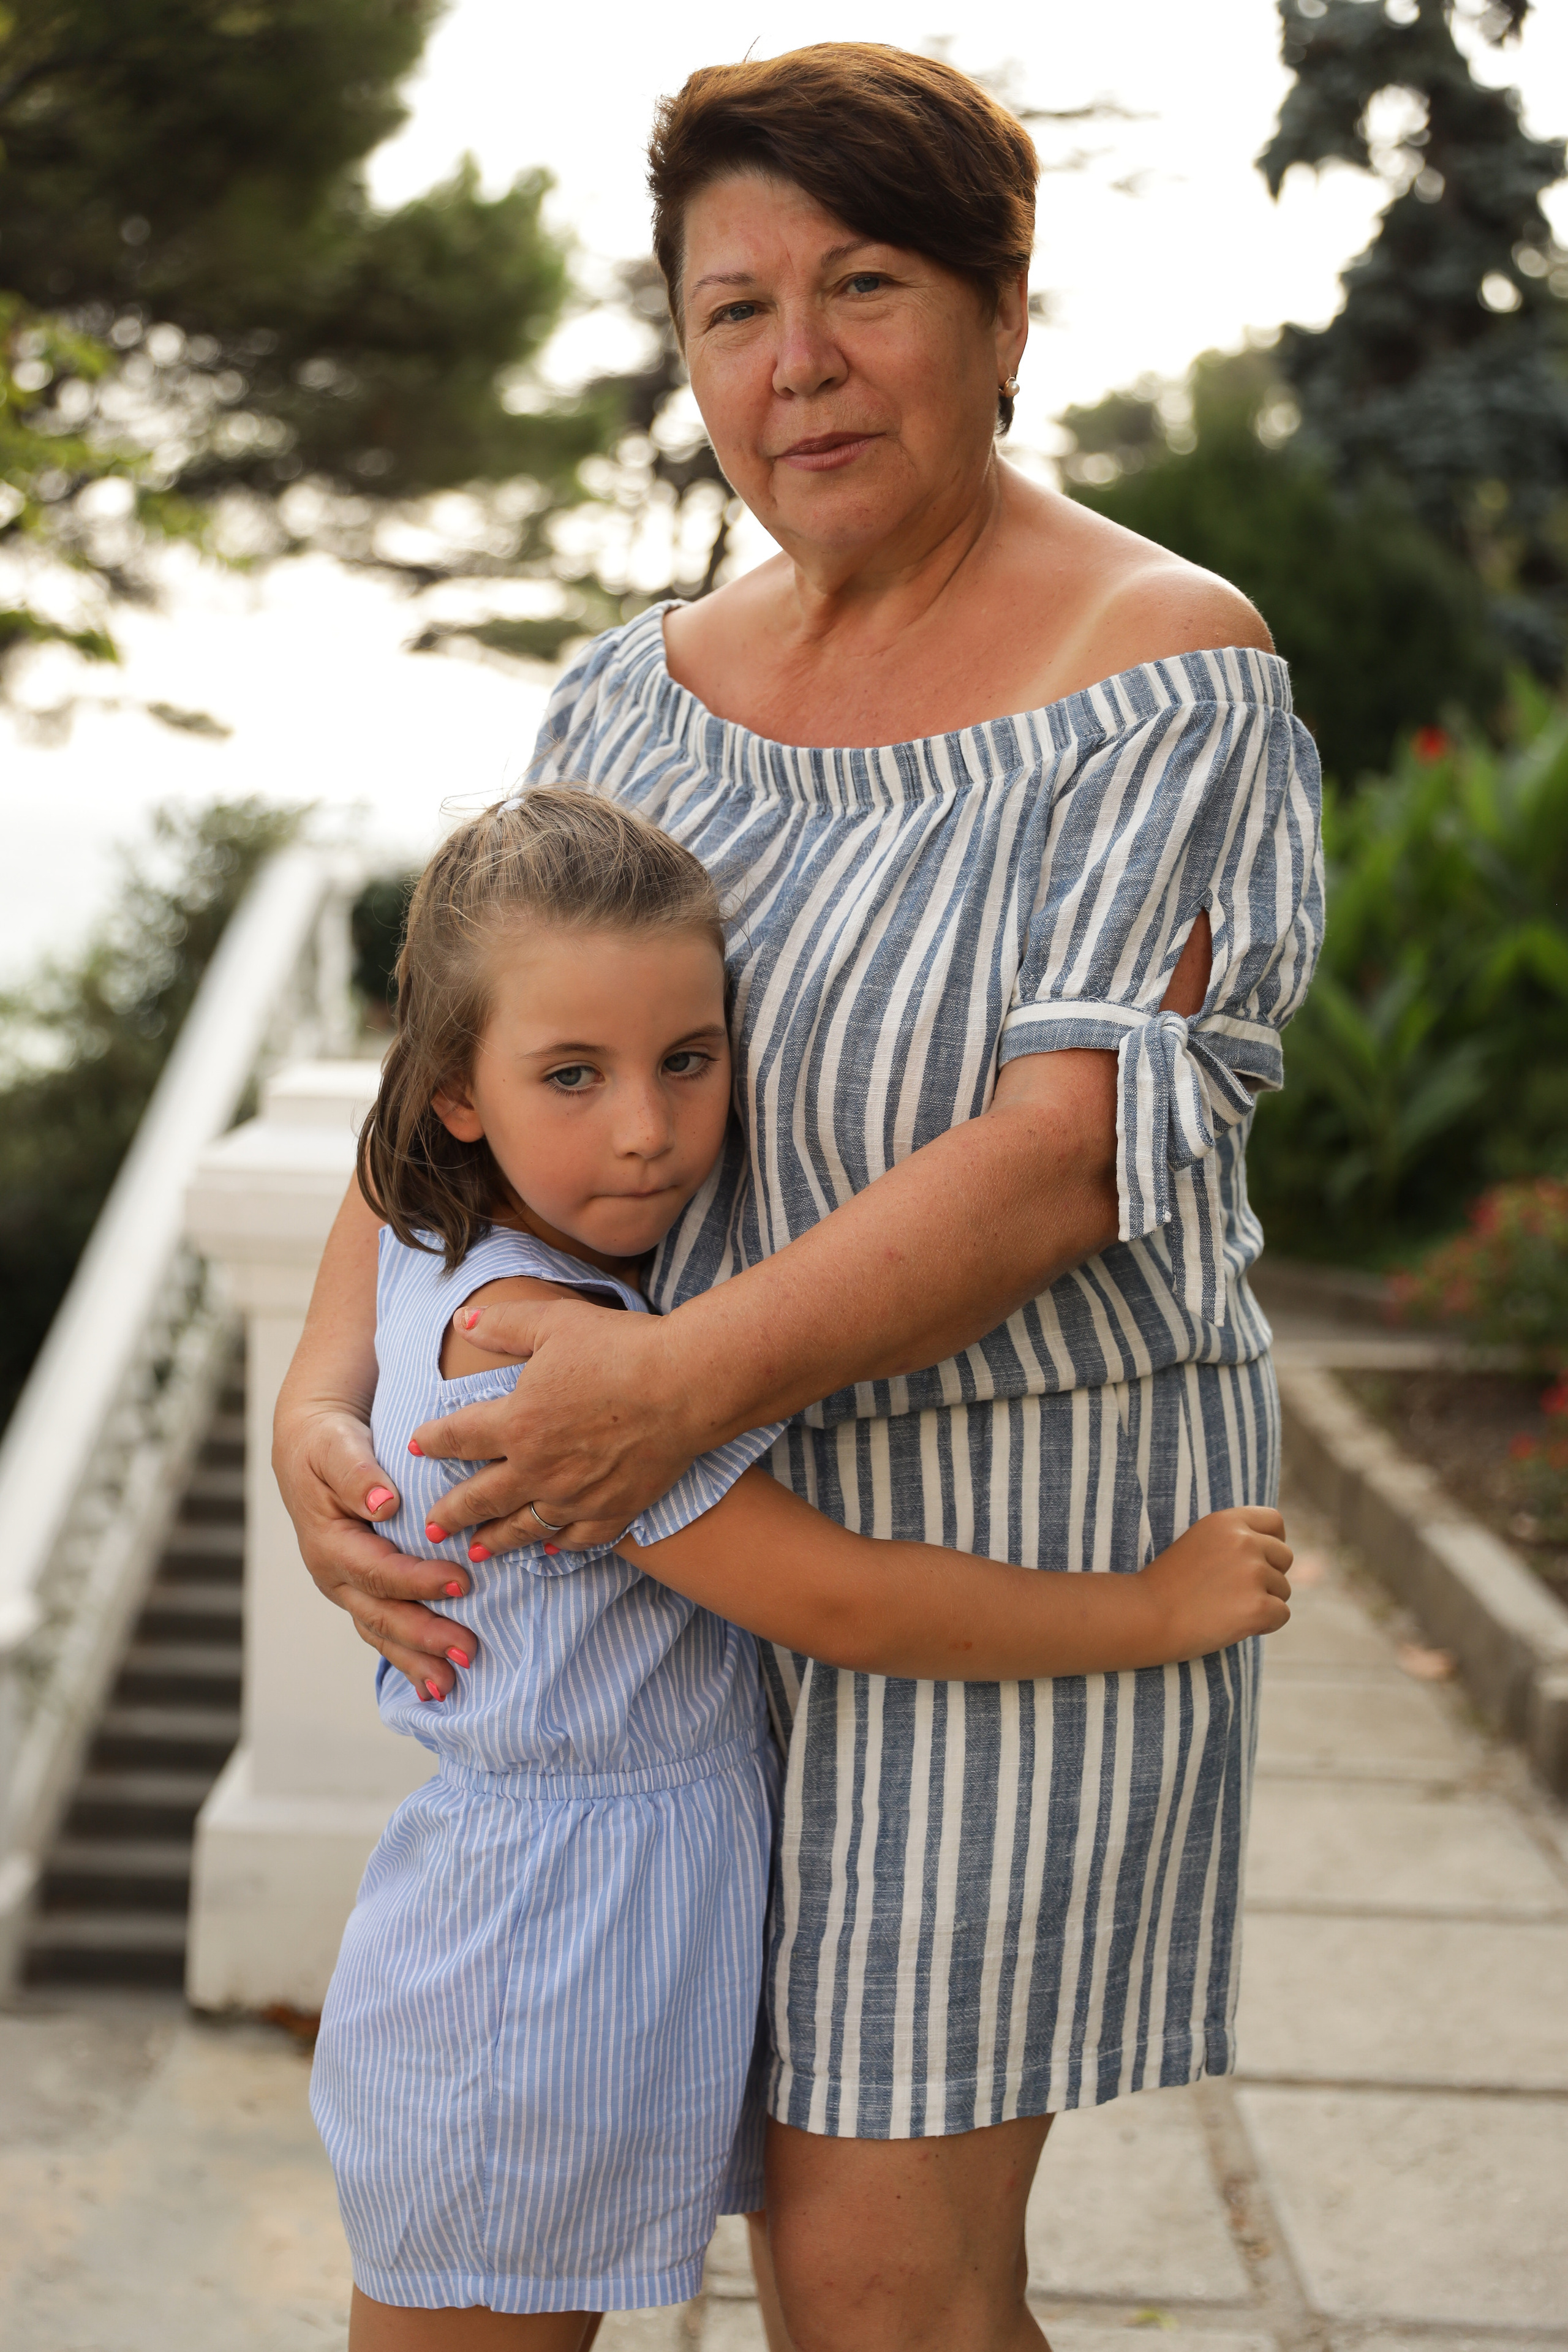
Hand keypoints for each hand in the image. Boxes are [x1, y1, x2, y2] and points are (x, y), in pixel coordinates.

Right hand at [271, 1403, 478, 1692]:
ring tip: (451, 1685)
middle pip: (380, 1614)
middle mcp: (334, 1575)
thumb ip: (358, 1474)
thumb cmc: (327, 1442)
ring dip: (416, 1659)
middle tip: (467, 1652)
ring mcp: (346, 1587)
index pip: (378, 1571)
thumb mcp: (336, 1446)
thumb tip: (384, 1504)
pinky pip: (383, 1628)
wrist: (310, 1443)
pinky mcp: (360, 1589)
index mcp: (329, 1543)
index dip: (418, 1581)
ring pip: (380, 1631)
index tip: (462, 1583)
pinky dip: (407, 1654)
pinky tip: (433, 1681)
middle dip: (424, 1637)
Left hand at [408, 1294, 701, 1549]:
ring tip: (478, 1548)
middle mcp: (539, 1468)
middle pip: (481, 1497)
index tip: (417, 1445)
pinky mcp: (614, 1509)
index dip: (432, 1441)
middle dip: (451, 1513)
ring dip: (495, 1539)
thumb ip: (503, 1324)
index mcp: (517, 1421)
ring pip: (524, 1527)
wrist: (686, 1384)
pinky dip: (558, 1546)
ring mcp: (576, 1495)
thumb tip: (462, 1321)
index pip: (458, 1438)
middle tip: (431, 1526)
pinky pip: (577, 1539)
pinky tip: (549, 1550)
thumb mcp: (554, 1322)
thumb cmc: (621, 1347)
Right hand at [1139, 1505, 1291, 1658]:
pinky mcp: (1257, 1606)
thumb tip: (1272, 1554)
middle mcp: (1244, 1541)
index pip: (1274, 1521)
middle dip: (1270, 1577)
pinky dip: (1264, 1625)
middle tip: (1238, 1593)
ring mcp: (1253, 1573)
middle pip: (1285, 1557)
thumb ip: (1233, 1540)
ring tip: (1227, 1609)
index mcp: (1226, 1521)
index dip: (1274, 1541)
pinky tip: (1234, 1625)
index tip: (1262, 1559)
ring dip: (1264, 1602)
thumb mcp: (1199, 1543)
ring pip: (1283, 1589)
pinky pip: (1281, 1615)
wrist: (1147, 1616)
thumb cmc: (1168, 1586)